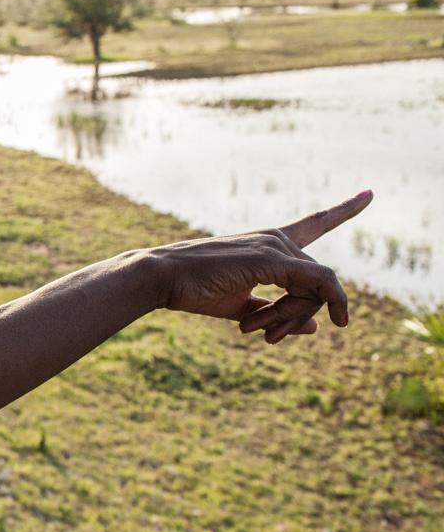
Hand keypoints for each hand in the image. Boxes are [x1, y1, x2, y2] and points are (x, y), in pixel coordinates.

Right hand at [156, 190, 372, 342]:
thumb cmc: (194, 290)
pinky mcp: (271, 259)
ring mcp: (274, 247)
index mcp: (268, 245)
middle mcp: (276, 239)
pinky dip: (320, 306)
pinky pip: (318, 284)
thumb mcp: (241, 307)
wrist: (162, 279)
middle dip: (300, 315)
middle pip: (318, 281)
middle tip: (265, 336)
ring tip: (255, 330)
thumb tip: (316, 327)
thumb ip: (277, 314)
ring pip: (318, 287)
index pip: (314, 224)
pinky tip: (315, 324)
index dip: (342, 211)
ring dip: (294, 318)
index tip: (369, 195)